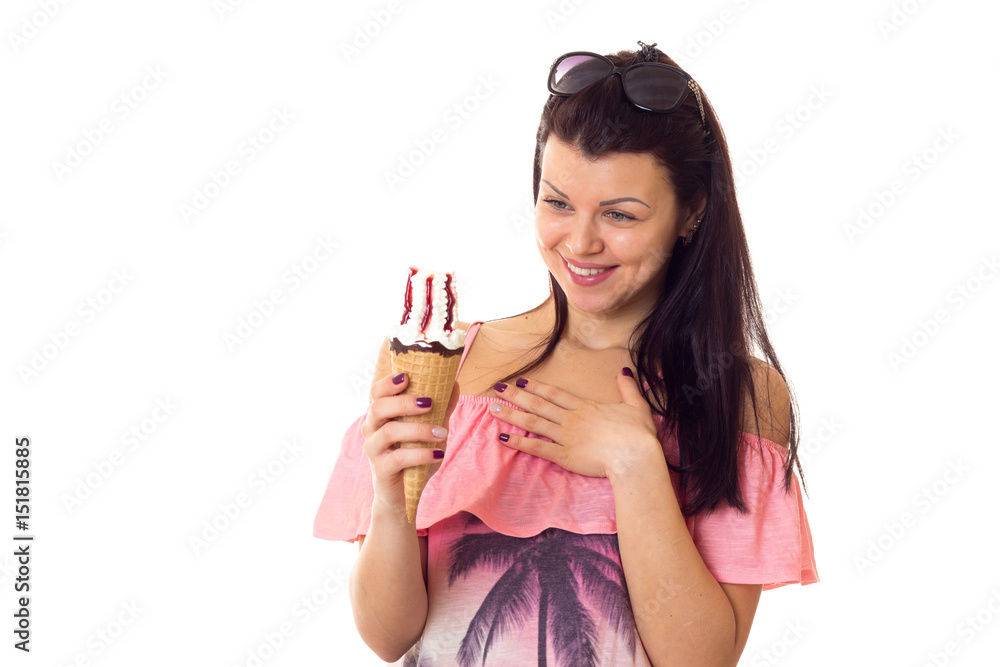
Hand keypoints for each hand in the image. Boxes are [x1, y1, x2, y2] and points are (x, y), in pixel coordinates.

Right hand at [361, 372, 460, 509]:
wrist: (404, 493)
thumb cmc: (414, 455)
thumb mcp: (431, 429)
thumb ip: (441, 407)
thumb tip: (455, 383)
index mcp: (381, 415)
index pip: (376, 392)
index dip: (388, 383)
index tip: (406, 377)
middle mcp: (372, 429)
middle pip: (378, 407)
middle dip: (404, 402)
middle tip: (429, 402)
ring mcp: (374, 450)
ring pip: (389, 431)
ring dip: (418, 430)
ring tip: (442, 433)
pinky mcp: (381, 469)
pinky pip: (398, 458)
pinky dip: (420, 454)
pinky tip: (438, 454)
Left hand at [488, 369, 658, 478]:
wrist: (635, 457)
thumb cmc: (639, 434)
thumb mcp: (636, 405)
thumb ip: (628, 387)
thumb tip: (624, 371)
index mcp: (586, 407)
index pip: (555, 394)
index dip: (536, 386)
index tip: (521, 380)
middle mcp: (571, 419)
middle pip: (538, 404)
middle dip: (516, 395)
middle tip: (497, 389)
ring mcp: (566, 437)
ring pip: (533, 423)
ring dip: (512, 415)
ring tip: (493, 409)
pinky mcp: (565, 456)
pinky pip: (537, 448)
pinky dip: (519, 442)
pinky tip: (504, 437)